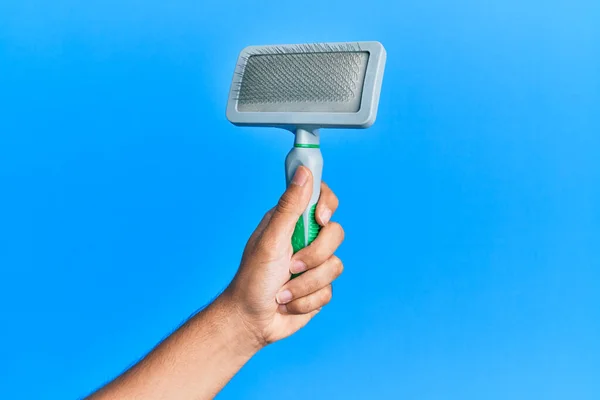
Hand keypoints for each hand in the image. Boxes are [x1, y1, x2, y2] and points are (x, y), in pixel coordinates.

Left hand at [223, 166, 343, 345]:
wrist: (251, 321)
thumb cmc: (253, 279)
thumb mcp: (271, 240)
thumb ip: (290, 207)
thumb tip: (305, 171)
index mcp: (291, 221)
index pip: (321, 198)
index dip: (327, 205)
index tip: (320, 219)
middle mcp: (304, 239)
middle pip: (335, 233)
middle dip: (315, 256)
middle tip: (292, 266)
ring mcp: (313, 264)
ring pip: (335, 266)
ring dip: (306, 285)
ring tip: (282, 292)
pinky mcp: (318, 287)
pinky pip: (329, 291)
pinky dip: (306, 301)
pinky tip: (287, 303)